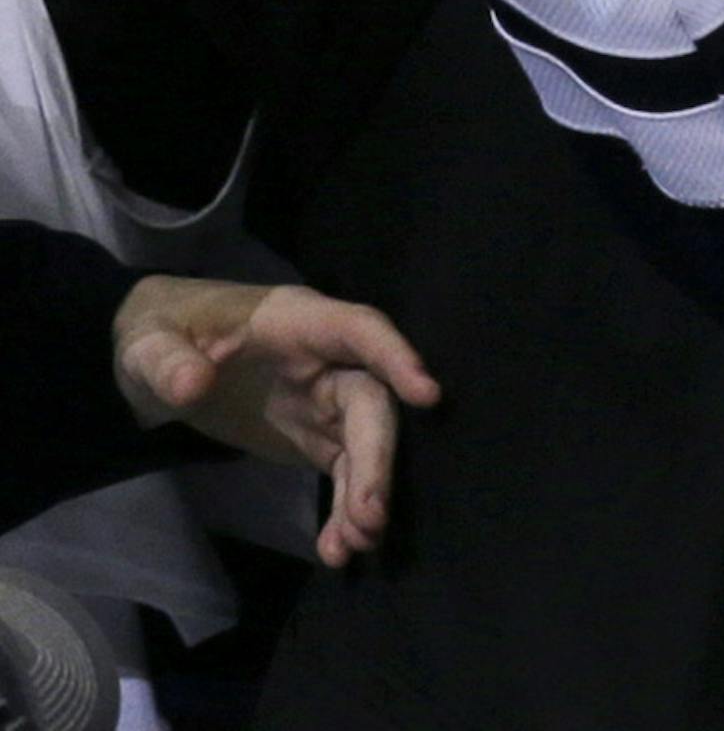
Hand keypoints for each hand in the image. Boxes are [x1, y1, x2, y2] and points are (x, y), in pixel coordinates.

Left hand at [114, 274, 437, 570]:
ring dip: (366, 492)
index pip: (357, 329)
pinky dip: (345, 511)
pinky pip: (344, 472)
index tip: (427, 395)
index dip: (395, 356)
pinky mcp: (314, 437)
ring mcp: (323, 400)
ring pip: (365, 442)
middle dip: (376, 457)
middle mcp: (324, 358)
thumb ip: (169, 363)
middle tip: (370, 517)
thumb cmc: (160, 334)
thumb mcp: (148, 344)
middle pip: (369, 400)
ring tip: (355, 545)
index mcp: (295, 319)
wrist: (157, 363)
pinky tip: (337, 550)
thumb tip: (194, 384)